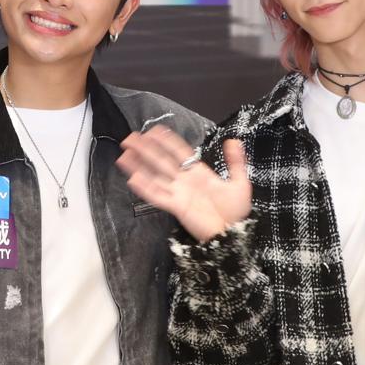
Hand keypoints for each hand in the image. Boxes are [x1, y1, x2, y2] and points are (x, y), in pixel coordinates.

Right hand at [116, 126, 249, 244]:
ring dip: (139, 166)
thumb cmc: (235, 212)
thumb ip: (235, 162)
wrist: (232, 233)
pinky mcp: (176, 207)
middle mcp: (184, 180)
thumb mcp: (240, 183)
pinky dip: (145, 188)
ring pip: (154, 176)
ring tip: (124, 155)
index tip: (153, 131)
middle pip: (161, 161)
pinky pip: (158, 195)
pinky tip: (133, 178)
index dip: (166, 141)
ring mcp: (178, 193)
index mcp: (198, 172)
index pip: (179, 152)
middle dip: (146, 149)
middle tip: (131, 138)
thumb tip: (233, 141)